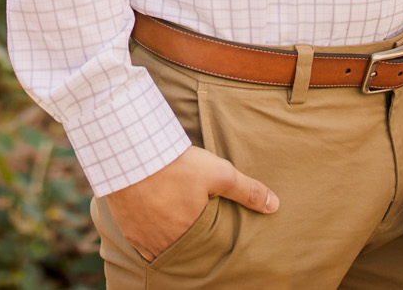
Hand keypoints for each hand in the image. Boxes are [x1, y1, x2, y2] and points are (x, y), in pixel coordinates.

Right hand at [105, 145, 278, 260]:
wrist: (131, 152)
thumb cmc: (175, 164)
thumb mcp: (218, 173)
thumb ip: (246, 190)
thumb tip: (274, 206)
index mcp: (189, 234)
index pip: (206, 249)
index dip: (209, 243)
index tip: (210, 234)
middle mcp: (165, 243)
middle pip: (182, 250)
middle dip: (189, 242)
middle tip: (193, 230)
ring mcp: (144, 240)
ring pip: (161, 249)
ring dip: (169, 240)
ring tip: (174, 225)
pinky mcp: (128, 231)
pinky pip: (142, 243)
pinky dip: (149, 236)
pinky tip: (154, 223)